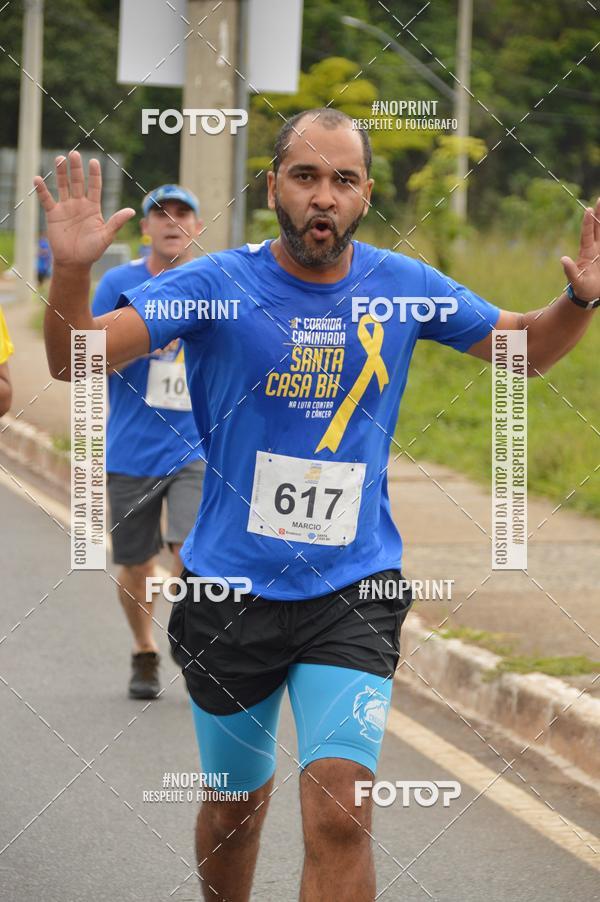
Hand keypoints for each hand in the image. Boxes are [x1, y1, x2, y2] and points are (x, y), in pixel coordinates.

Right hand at [34, 151, 134, 268]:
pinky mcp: (53, 214)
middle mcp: (79, 204)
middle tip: (74, 154)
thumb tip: (131, 211)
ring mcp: (66, 207)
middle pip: (78, 182)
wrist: (74, 262)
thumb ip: (116, 222)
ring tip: (59, 159)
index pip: (94, 186)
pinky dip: (42, 190)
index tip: (94, 162)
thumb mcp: (106, 236)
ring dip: (61, 173)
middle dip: (76, 168)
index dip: (94, 175)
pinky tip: (38, 179)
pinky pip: (47, 199)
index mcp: (93, 207)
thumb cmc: (92, 251)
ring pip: (63, 186)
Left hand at [561, 197, 599, 301]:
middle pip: (598, 227)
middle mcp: (595, 248)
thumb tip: (562, 259)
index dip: (587, 223)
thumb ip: (570, 271)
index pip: (587, 234)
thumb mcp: (575, 281)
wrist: (590, 294)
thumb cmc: (581, 288)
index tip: (587, 209)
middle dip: (599, 213)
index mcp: (586, 252)